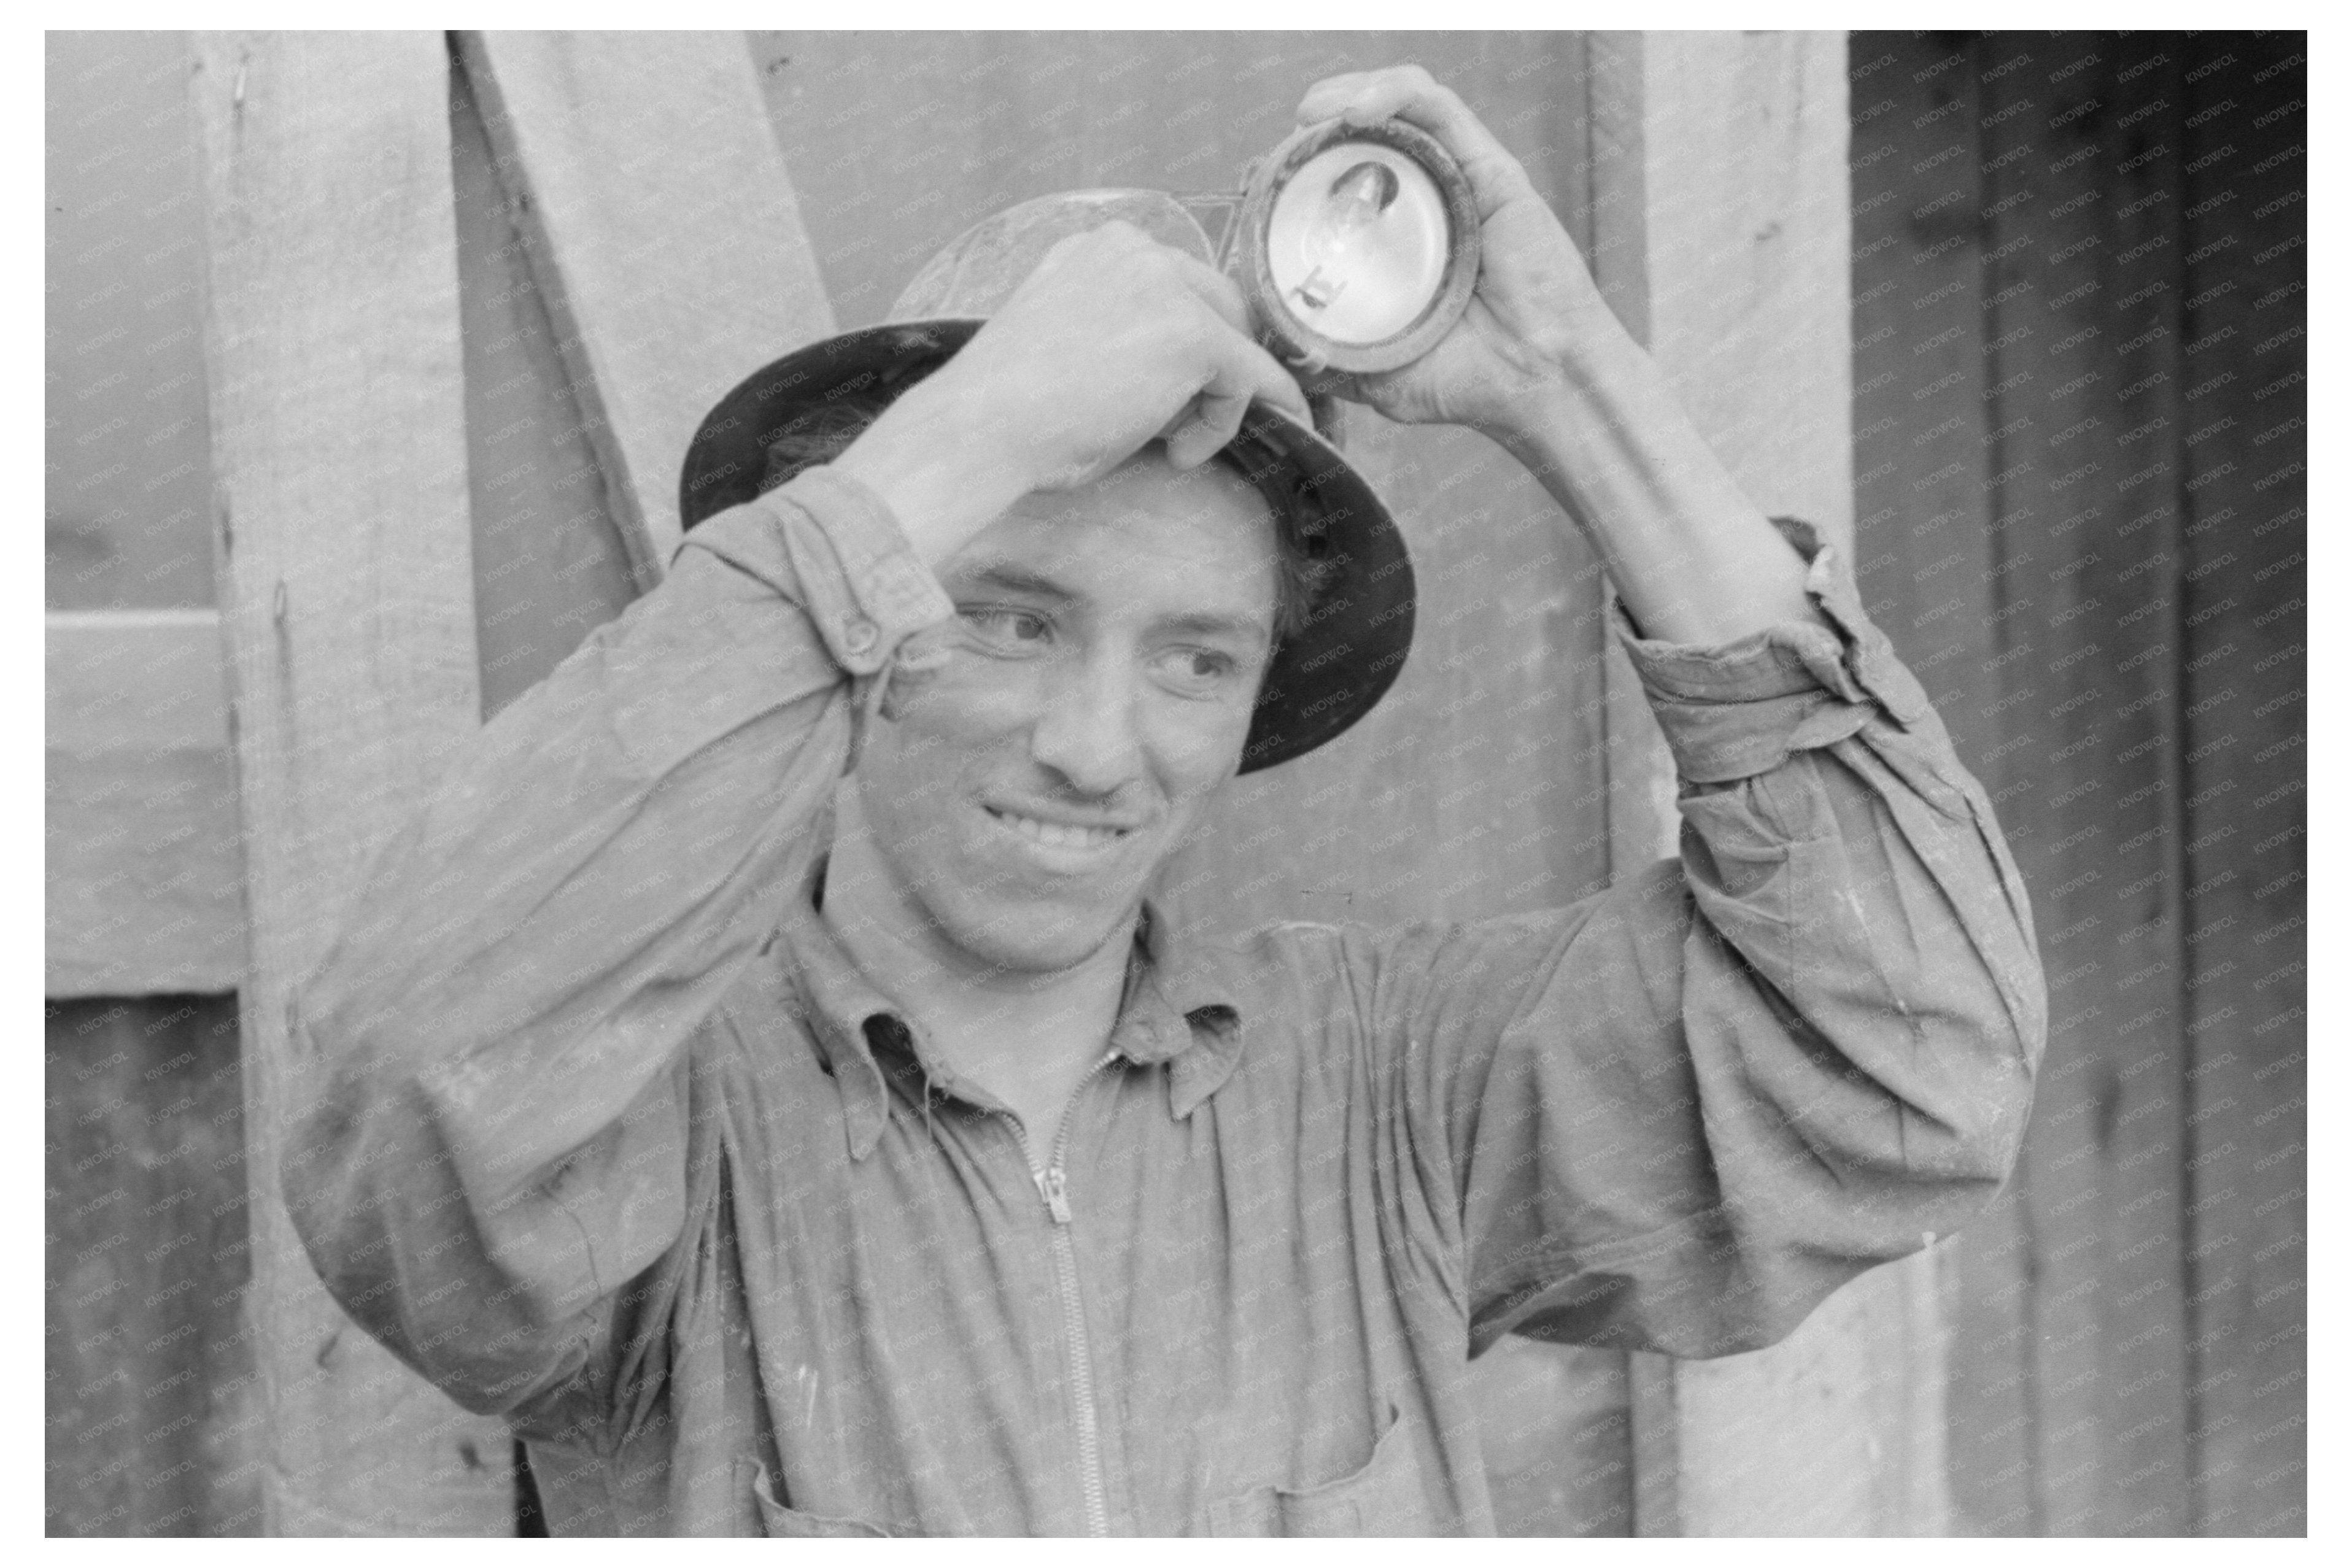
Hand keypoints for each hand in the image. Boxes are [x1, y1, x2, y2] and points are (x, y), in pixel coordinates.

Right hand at [834, 222, 1310, 566]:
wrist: (984, 425)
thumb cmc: (1011, 410)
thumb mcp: (1074, 352)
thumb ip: (1125, 344)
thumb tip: (1185, 386)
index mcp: (1096, 249)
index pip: (1171, 287)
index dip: (1181, 347)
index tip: (1171, 397)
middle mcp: (1134, 250)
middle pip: (1215, 302)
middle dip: (1213, 365)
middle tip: (1187, 423)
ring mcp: (1167, 285)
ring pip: (1233, 341)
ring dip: (1217, 397)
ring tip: (1172, 446)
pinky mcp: (1194, 333)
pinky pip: (1249, 378)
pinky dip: (1226, 422)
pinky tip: (1184, 453)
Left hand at [1290, 66, 1623, 435]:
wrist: (1538, 384)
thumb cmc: (1469, 382)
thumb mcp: (1374, 375)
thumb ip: (1326, 357)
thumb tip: (1270, 351)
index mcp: (1401, 241)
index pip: (1345, 180)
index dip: (1301, 168)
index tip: (1262, 181)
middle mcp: (1431, 201)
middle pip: (1368, 134)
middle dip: (1318, 122)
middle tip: (1284, 140)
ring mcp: (1460, 180)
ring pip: (1400, 106)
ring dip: (1349, 94)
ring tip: (1312, 112)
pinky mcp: (1490, 168)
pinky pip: (1438, 109)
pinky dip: (1394, 95)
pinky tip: (1358, 111)